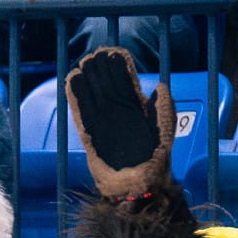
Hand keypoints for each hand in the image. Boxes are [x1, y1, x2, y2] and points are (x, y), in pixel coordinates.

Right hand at [67, 46, 174, 197]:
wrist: (140, 184)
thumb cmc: (156, 159)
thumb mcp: (165, 130)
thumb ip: (164, 108)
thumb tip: (159, 85)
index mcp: (135, 108)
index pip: (125, 82)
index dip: (120, 67)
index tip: (114, 52)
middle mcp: (117, 112)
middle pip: (106, 84)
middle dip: (101, 69)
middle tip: (95, 54)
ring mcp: (102, 122)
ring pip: (93, 94)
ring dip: (88, 78)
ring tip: (83, 63)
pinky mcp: (90, 133)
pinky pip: (81, 111)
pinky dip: (76, 96)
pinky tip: (73, 81)